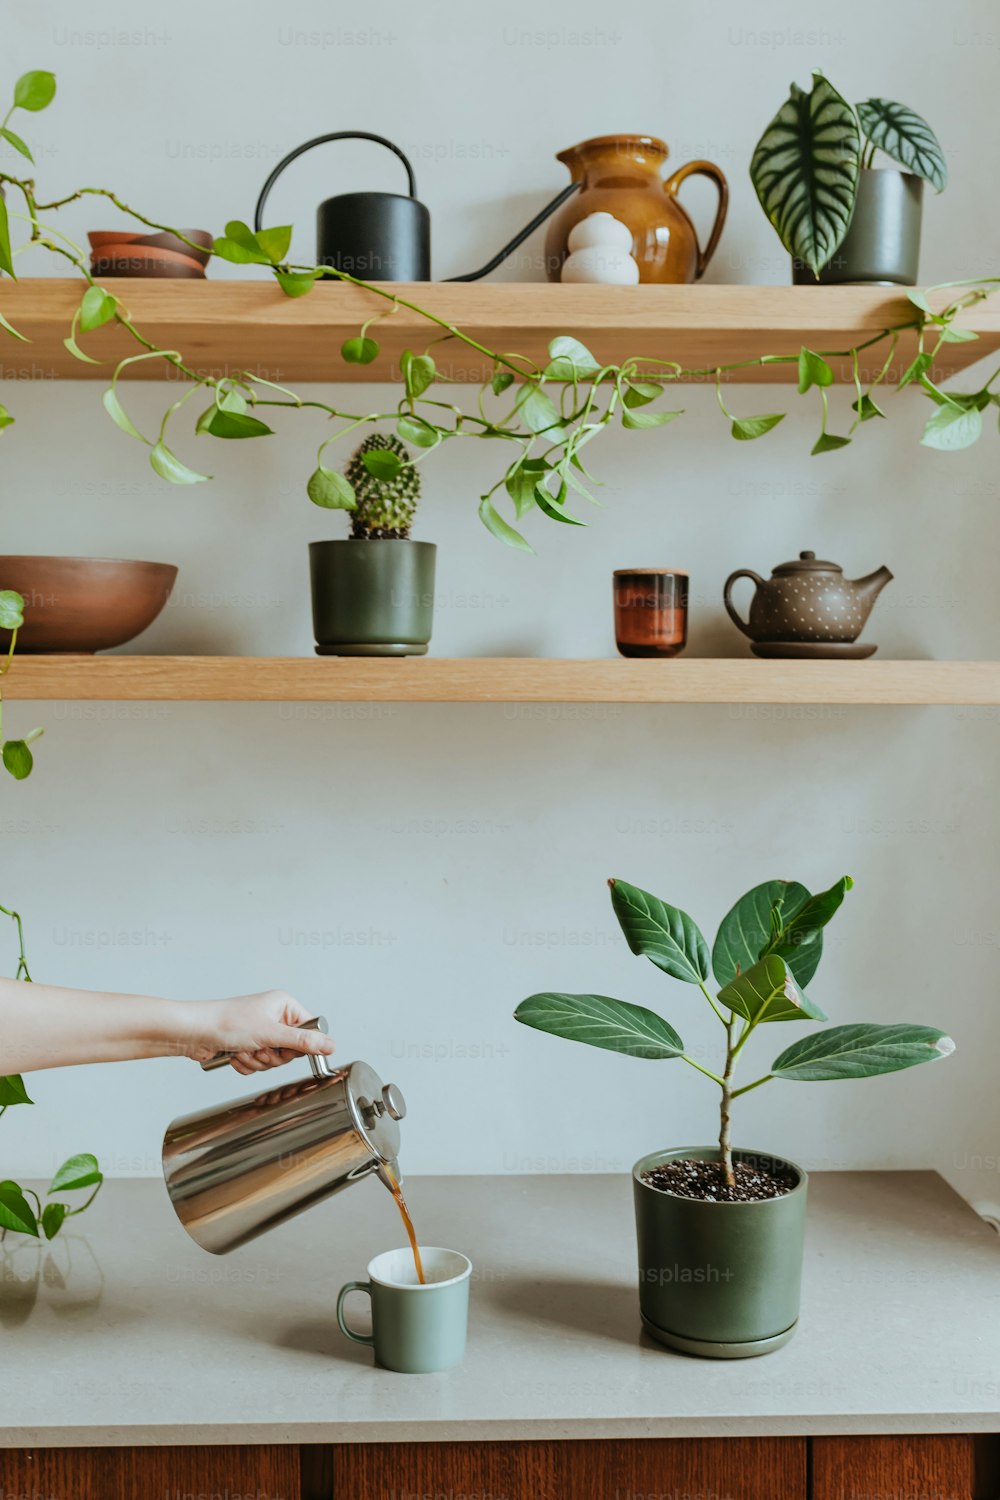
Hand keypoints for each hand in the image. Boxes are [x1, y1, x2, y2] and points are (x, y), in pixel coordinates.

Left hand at [188, 990, 335, 1074]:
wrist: (193, 1033)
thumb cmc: (225, 1022)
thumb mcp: (270, 1033)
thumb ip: (303, 1042)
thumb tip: (331, 1045)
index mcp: (283, 1005)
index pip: (309, 1030)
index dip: (300, 1046)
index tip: (286, 1049)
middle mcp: (273, 1017)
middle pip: (291, 1050)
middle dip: (273, 1056)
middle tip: (260, 1048)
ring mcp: (259, 1033)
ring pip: (274, 1060)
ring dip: (258, 1061)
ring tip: (243, 1050)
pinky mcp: (247, 1046)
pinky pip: (258, 1065)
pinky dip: (247, 1065)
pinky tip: (235, 1055)